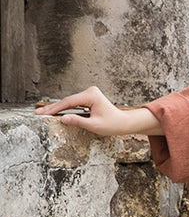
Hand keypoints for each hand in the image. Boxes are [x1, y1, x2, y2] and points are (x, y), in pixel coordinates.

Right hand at [35, 86, 161, 135]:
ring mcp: (89, 93)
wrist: (123, 122)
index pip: (69, 102)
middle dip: (53, 108)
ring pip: (69, 102)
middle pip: (67, 100)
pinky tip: (54, 112)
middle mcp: (89, 91)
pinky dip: (64, 108)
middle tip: (38, 113)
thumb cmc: (112, 124)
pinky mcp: (88, 97)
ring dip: (57, 108)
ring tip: (42, 113)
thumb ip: (78, 122)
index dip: (55, 108)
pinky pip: (73, 103)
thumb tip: (63, 119)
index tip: (44, 113)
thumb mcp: (94, 125)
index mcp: (91, 95)